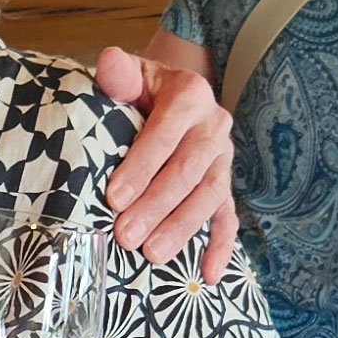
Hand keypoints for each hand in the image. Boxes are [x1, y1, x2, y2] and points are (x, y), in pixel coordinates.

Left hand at [93, 45, 237, 280]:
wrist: (171, 92)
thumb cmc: (140, 88)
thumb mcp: (130, 73)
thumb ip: (119, 72)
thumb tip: (108, 62)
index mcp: (189, 95)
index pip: (165, 134)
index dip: (141, 166)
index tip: (114, 197)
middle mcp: (213, 126)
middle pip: (188, 171)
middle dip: (157, 206)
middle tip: (125, 236)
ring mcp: (223, 158)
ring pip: (208, 196)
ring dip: (182, 228)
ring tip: (152, 255)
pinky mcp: (224, 184)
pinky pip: (228, 217)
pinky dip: (221, 247)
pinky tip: (209, 275)